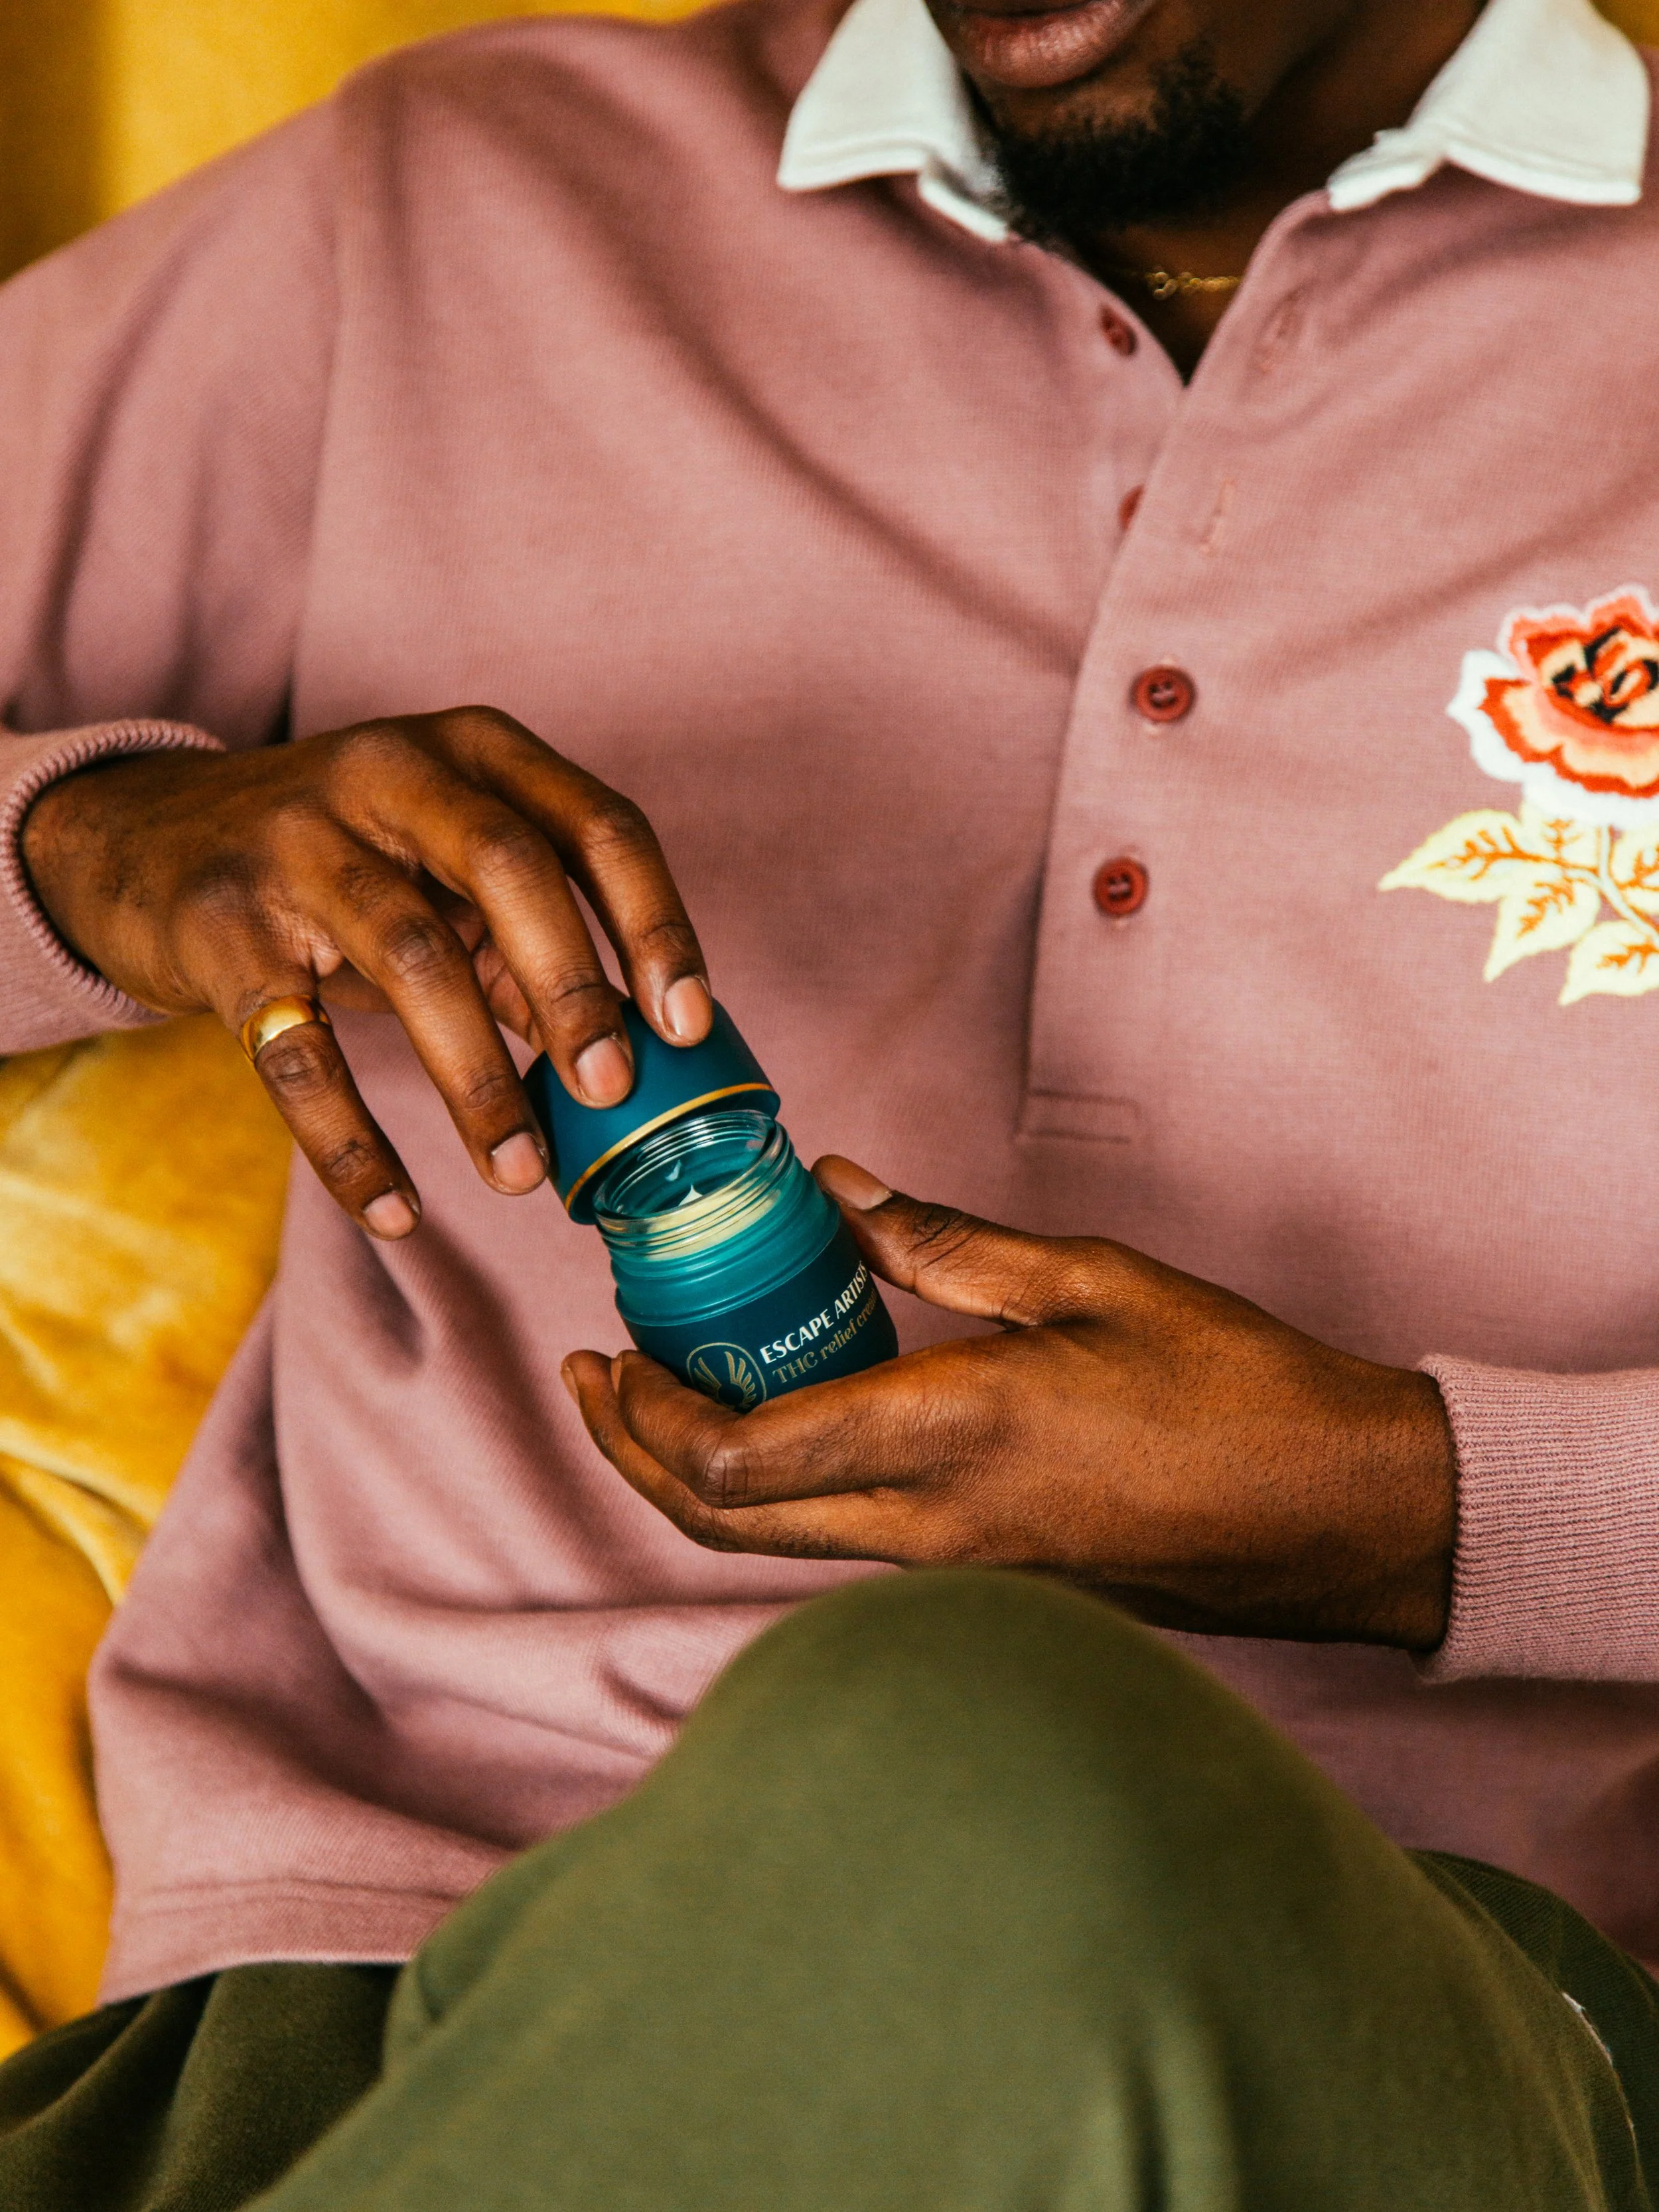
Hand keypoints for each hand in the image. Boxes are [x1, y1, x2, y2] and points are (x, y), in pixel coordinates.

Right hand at [20, 708, 711, 1235]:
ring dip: (478, 1080)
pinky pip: (296, 1051)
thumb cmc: (343, 864)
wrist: (141, 842)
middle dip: (572, 987)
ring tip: (519, 1172)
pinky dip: (351, 1142)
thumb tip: (634, 1064)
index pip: (597, 824)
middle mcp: (391, 773)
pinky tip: (398, 1211)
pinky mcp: (222, 928)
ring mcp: (298, 843)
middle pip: (510, 867)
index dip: (655, 924)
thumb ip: (531, 951)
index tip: (690, 1024)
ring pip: (412, 957)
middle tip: (610, 1093)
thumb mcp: (444, 873)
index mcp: (475, 752)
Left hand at [564, 1159, 1456, 1649]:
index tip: (606, 1352)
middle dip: (633, 1454)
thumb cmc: (1232, 1390)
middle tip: (598, 1378)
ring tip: (679, 1380)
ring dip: (700, 1472)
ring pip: (773, 1543)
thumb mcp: (1088, 1280)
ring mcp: (954, 1576)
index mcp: (945, 1440)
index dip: (640, 1419)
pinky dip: (780, 1488)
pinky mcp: (985, 1586)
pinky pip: (841, 1546)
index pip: (729, 1463)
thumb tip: (837, 1190)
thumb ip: (942, 1243)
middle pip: (720, 1526)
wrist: (1335, 1516)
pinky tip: (794, 1413)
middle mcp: (928, 1530)